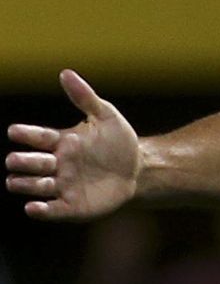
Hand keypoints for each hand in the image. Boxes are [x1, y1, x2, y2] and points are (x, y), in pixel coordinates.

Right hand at [6, 70, 140, 221]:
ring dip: (24, 184)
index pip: (36, 137)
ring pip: (33, 186)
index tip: (15, 132)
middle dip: (20, 162)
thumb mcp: (107, 117)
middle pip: (28, 163)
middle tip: (15, 160)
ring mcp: (62, 186)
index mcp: (60, 142)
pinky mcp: (72, 206)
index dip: (24, 134)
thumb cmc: (120, 143)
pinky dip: (40, 210)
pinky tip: (33, 208)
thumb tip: (66, 73)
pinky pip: (51, 210)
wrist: (140, 171)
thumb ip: (86, 98)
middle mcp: (56, 164)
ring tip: (16, 181)